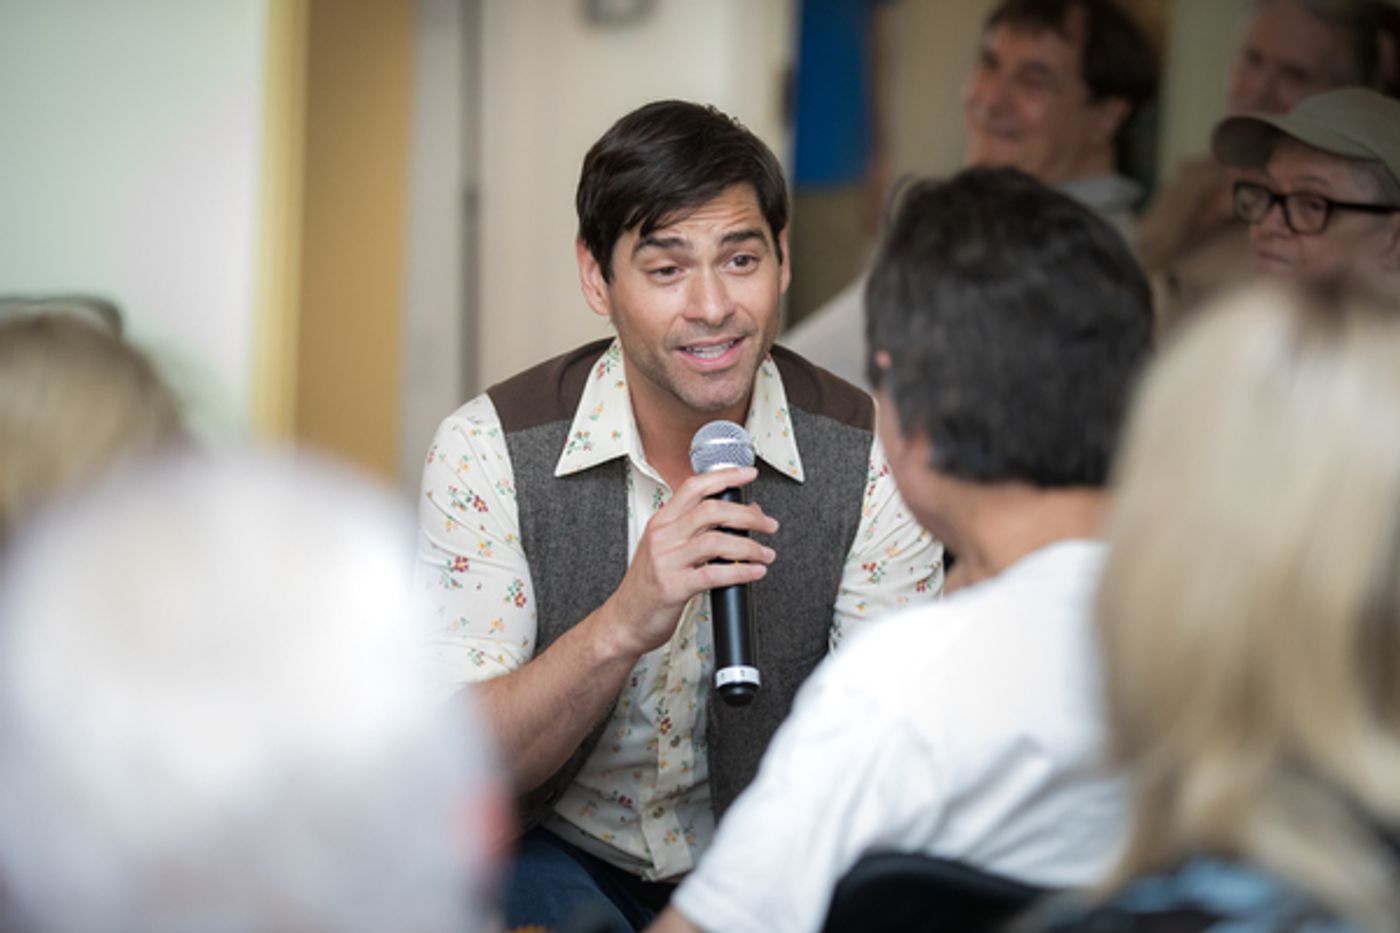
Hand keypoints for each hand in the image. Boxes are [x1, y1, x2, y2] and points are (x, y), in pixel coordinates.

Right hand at [603, 466, 777, 657]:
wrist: (624, 620)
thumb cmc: (648, 586)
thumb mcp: (666, 549)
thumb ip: (697, 530)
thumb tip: (740, 515)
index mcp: (661, 521)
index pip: (694, 487)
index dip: (725, 477)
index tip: (749, 474)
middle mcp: (663, 536)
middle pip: (711, 510)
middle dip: (747, 516)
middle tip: (768, 525)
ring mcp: (667, 561)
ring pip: (716, 541)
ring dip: (749, 546)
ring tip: (765, 554)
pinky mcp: (674, 587)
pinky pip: (714, 574)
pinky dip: (740, 572)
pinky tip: (754, 572)